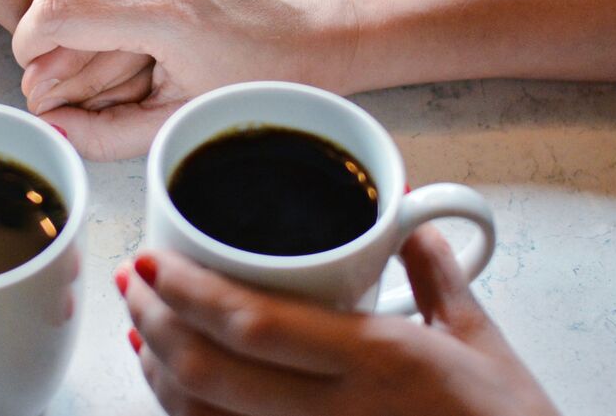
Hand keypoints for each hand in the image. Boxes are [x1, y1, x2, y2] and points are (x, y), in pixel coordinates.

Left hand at [116, 228, 561, 415]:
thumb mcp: (483, 345)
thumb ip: (438, 276)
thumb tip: (410, 218)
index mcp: (376, 361)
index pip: (252, 323)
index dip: (186, 291)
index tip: (151, 258)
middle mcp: (334, 414)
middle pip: (209, 370)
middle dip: (153, 321)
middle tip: (133, 282)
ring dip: (157, 369)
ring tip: (139, 327)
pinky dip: (184, 415)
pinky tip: (171, 386)